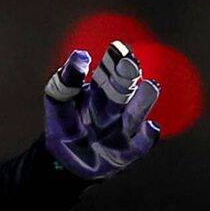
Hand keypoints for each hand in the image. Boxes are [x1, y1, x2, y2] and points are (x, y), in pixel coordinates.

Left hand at [44, 41, 160, 178]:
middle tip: (130, 65)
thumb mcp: (57, 99)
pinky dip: (147, 137)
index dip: (115, 60)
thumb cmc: (62, 125)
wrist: (62, 161)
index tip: (118, 49)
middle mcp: (117, 106)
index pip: (111, 71)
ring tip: (151, 87)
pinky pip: (140, 145)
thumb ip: (67, 78)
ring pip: (137, 112)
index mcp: (101, 89)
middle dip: (128, 77)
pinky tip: (152, 127)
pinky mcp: (126, 153)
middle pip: (125, 89)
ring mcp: (123, 129)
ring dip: (144, 100)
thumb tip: (81, 54)